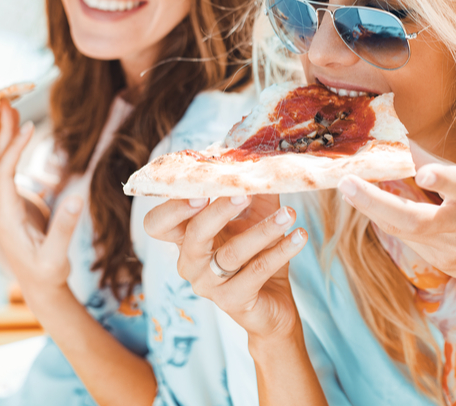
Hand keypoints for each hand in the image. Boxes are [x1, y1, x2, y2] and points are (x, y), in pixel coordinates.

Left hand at [0, 99, 80, 300]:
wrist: (38, 285)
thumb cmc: (47, 273)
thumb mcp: (56, 257)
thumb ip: (64, 228)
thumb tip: (77, 198)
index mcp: (5, 218)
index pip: (3, 177)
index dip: (13, 151)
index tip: (30, 127)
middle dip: (1, 133)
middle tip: (6, 101)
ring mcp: (5, 202)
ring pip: (0, 163)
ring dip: (5, 136)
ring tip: (10, 107)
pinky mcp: (15, 200)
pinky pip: (9, 168)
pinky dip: (13, 148)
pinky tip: (19, 130)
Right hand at [144, 194, 308, 339]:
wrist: (274, 300)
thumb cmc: (258, 251)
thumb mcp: (254, 213)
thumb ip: (251, 185)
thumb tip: (258, 152)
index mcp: (185, 238)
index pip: (157, 224)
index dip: (172, 206)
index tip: (203, 187)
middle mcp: (190, 262)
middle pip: (194, 234)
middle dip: (219, 210)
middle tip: (244, 192)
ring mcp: (208, 284)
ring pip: (231, 254)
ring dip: (263, 230)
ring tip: (289, 213)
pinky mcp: (233, 301)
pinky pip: (256, 272)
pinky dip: (279, 251)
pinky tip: (298, 236)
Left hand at [338, 143, 455, 291]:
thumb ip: (442, 168)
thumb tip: (405, 143)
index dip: (445, 180)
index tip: (424, 174)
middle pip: (418, 220)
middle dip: (377, 202)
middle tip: (347, 182)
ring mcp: (450, 249)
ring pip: (404, 230)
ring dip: (372, 208)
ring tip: (347, 187)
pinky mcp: (439, 262)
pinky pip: (405, 236)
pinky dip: (385, 217)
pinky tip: (365, 202)